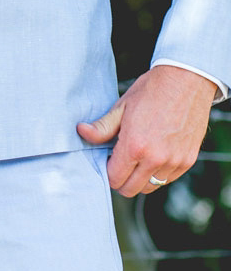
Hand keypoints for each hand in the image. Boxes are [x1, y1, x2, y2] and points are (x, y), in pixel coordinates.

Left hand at [77, 64, 215, 196]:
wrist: (186, 81)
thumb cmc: (151, 91)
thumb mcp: (121, 106)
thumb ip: (102, 127)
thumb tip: (82, 132)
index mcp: (135, 146)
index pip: (114, 179)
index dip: (107, 171)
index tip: (108, 160)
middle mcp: (155, 159)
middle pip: (131, 189)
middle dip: (121, 179)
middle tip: (120, 161)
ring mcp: (174, 162)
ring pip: (151, 187)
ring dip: (141, 178)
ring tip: (138, 156)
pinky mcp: (187, 161)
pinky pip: (168, 179)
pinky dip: (159, 173)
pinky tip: (154, 154)